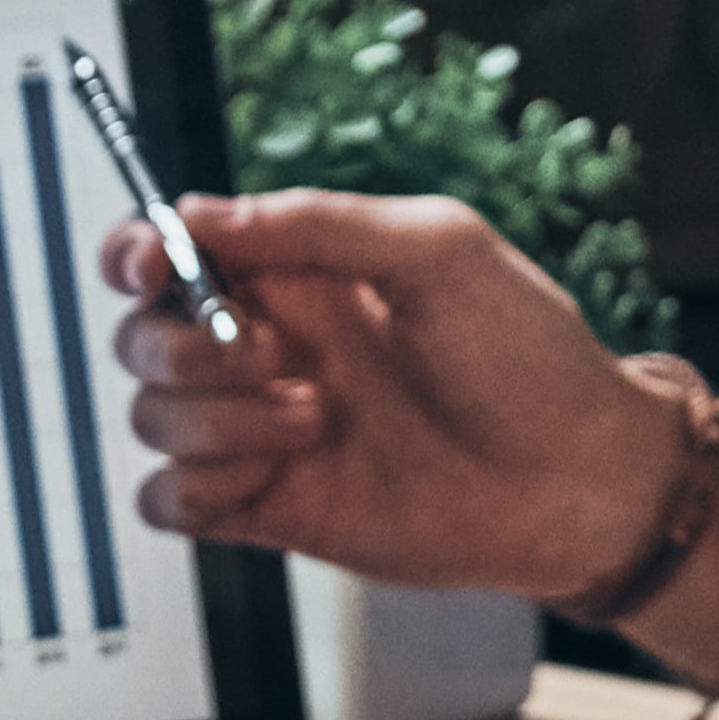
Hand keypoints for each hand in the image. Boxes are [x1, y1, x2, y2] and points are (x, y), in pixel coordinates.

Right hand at [107, 193, 675, 595]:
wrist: (582, 480)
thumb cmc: (533, 358)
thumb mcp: (442, 252)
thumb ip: (321, 223)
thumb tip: (204, 212)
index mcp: (301, 276)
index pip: (170, 249)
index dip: (136, 251)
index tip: (154, 264)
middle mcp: (271, 350)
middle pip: (142, 335)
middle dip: (184, 344)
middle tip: (278, 356)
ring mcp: (265, 431)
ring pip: (152, 416)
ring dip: (215, 418)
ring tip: (319, 418)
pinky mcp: (271, 507)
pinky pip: (168, 501)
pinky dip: (194, 487)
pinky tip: (268, 473)